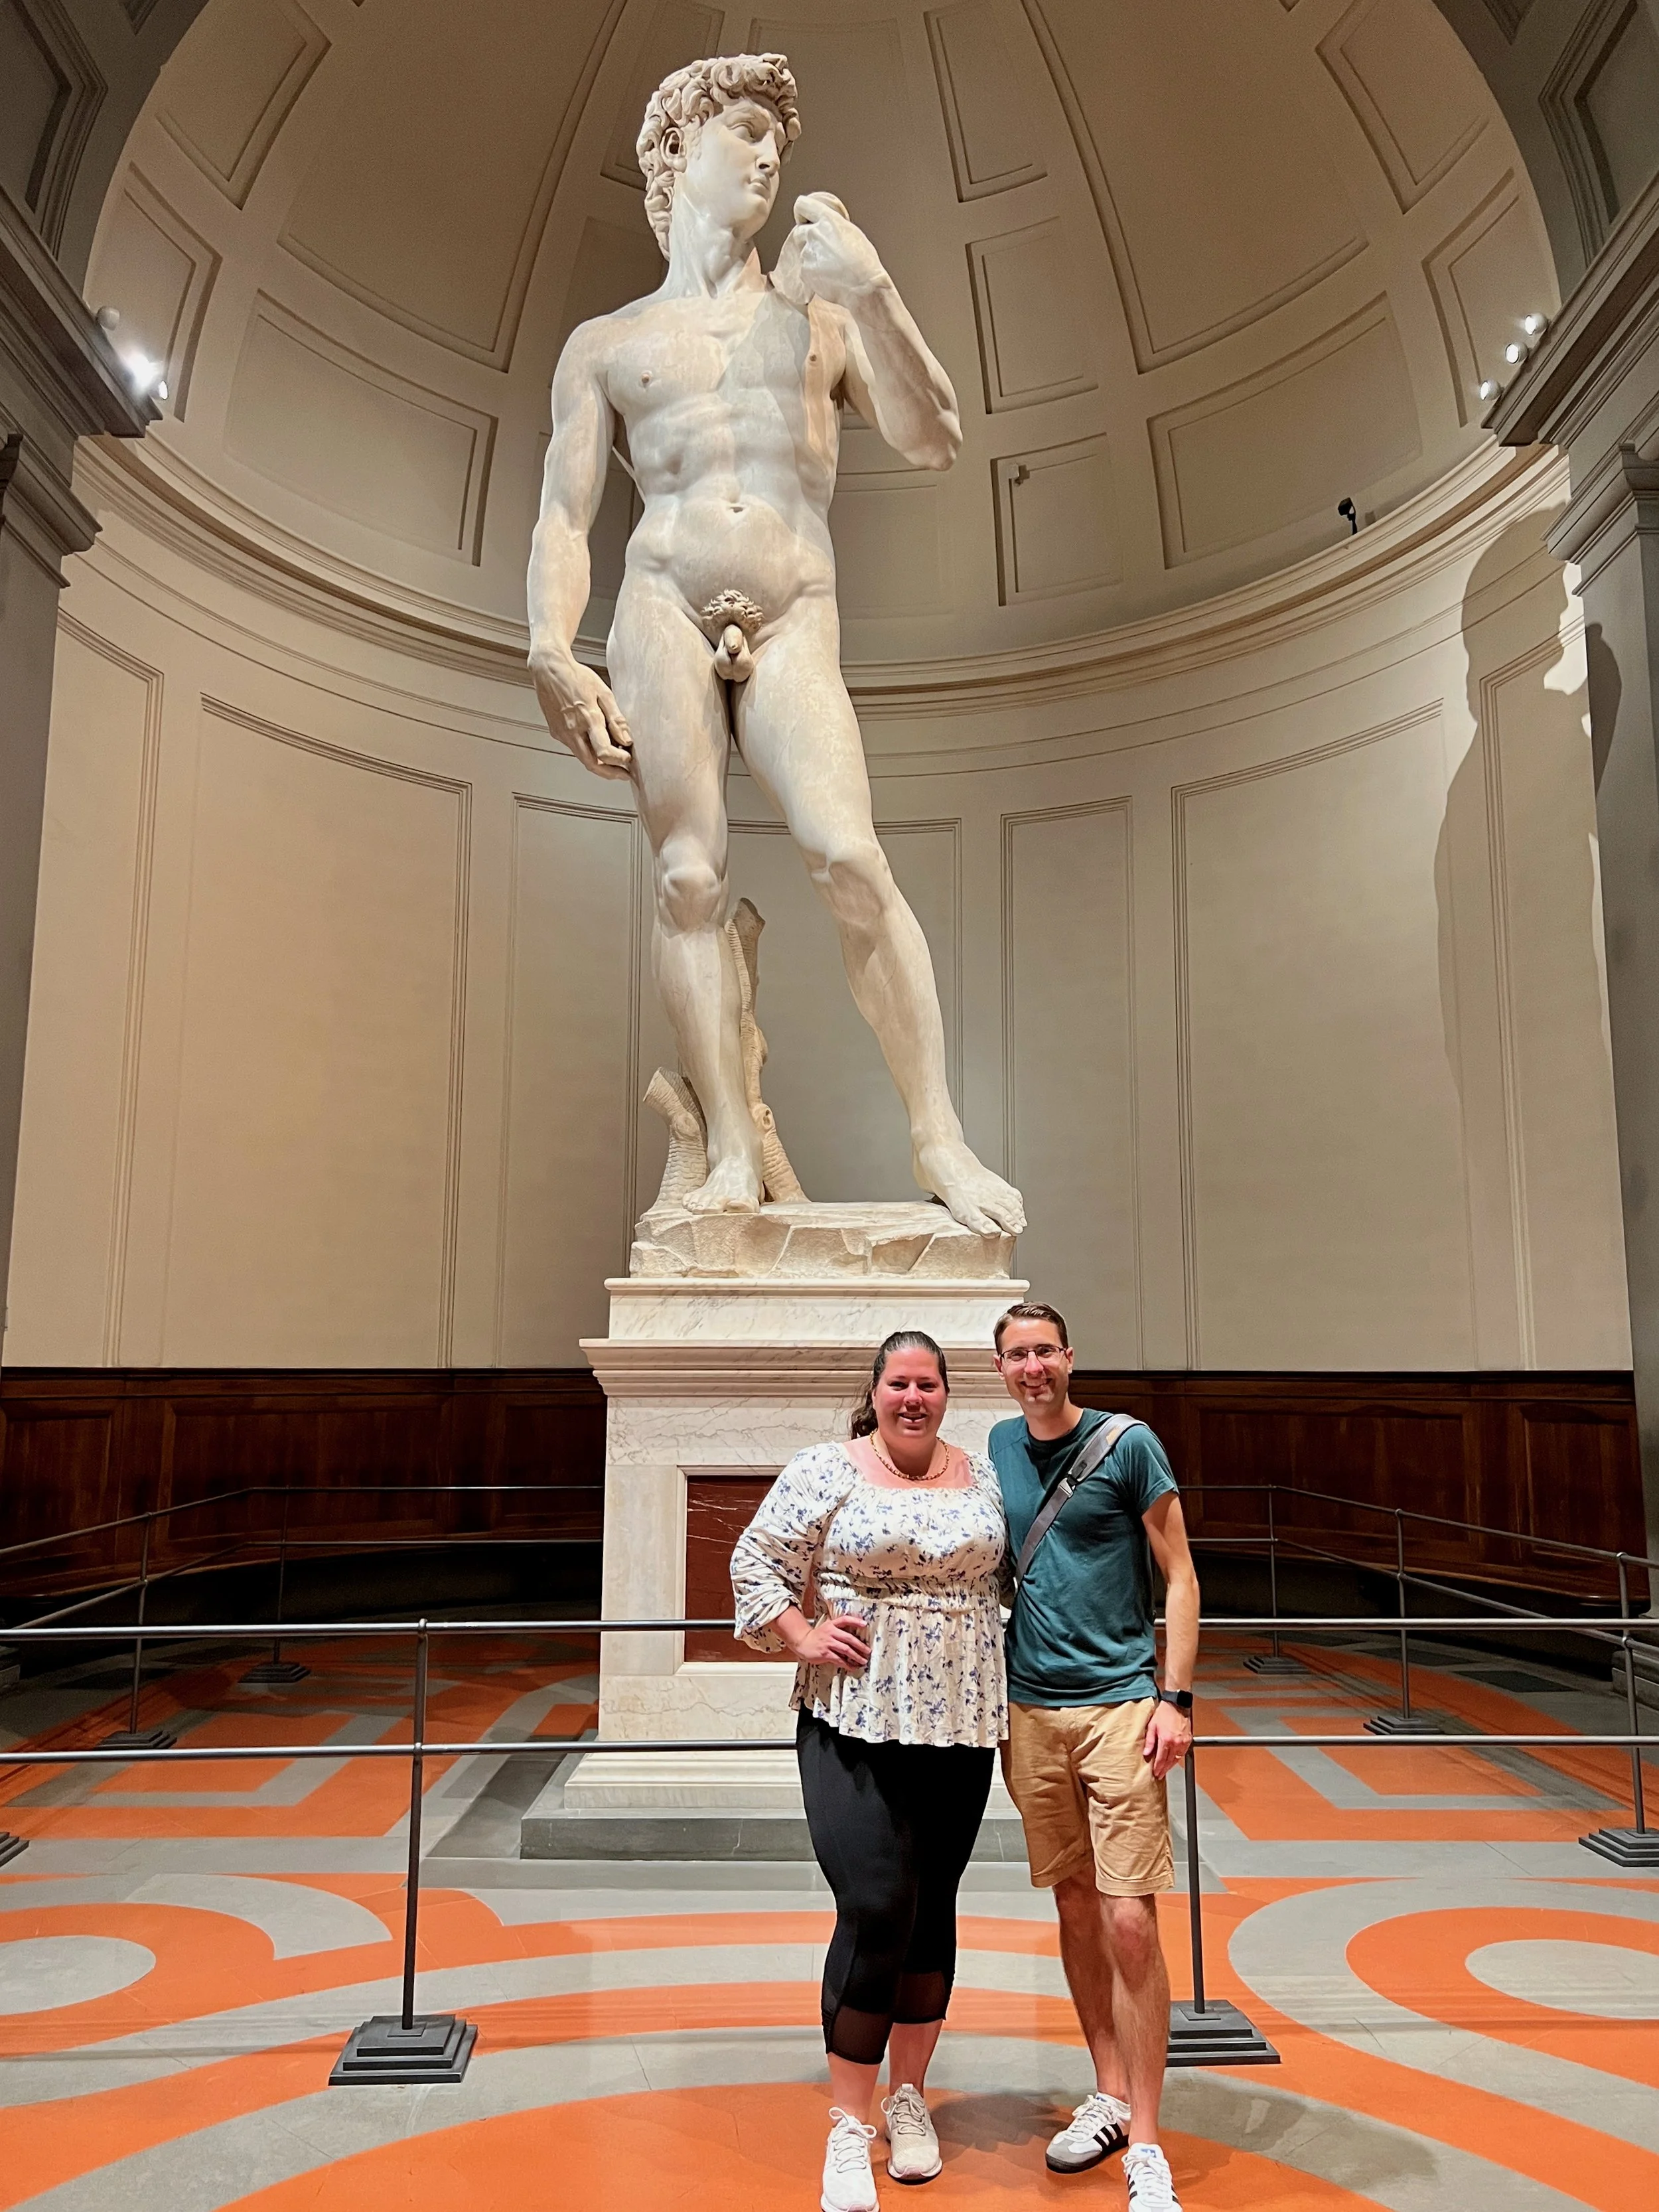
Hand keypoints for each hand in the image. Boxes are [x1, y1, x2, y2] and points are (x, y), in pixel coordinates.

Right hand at [529, 649, 632, 778]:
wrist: (549, 669)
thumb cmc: (576, 676)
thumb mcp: (603, 693)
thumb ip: (616, 718)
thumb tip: (627, 739)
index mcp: (587, 718)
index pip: (604, 752)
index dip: (619, 760)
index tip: (629, 759)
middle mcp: (572, 730)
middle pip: (592, 764)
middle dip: (610, 773)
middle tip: (624, 774)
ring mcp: (562, 733)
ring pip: (583, 757)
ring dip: (599, 763)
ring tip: (614, 759)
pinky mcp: (556, 732)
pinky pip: (575, 747)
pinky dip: (588, 751)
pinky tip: (597, 745)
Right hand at [784, 1612, 870, 1670]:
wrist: (803, 1642)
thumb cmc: (817, 1636)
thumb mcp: (827, 1628)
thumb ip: (838, 1630)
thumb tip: (854, 1637)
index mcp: (832, 1625)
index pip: (845, 1620)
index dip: (855, 1621)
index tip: (865, 1624)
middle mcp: (830, 1632)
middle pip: (849, 1638)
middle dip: (860, 1645)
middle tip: (868, 1651)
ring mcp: (828, 1643)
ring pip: (846, 1650)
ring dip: (856, 1656)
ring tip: (863, 1660)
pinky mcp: (825, 1653)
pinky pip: (839, 1659)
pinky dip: (847, 1664)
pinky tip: (852, 1666)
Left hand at [785, 192, 886, 307]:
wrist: (863, 287)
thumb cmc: (864, 261)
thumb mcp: (852, 232)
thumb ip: (833, 226)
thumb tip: (826, 228)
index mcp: (828, 220)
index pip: (802, 205)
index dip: (802, 213)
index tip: (804, 220)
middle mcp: (814, 233)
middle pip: (800, 232)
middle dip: (808, 239)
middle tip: (824, 251)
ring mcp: (807, 253)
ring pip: (804, 252)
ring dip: (814, 258)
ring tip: (832, 267)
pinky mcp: (805, 271)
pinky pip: (805, 270)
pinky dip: (814, 274)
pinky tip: (829, 277)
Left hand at [1142, 1697, 1191, 1781]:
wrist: (1177, 1705)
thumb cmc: (1164, 1713)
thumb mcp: (1152, 1726)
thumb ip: (1150, 1741)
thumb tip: (1146, 1753)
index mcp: (1166, 1739)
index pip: (1161, 1759)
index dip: (1157, 1767)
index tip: (1155, 1773)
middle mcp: (1176, 1743)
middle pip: (1169, 1761)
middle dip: (1164, 1769)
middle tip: (1160, 1775)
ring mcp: (1183, 1742)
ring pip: (1177, 1759)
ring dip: (1170, 1766)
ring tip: (1165, 1770)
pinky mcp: (1188, 1740)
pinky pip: (1182, 1753)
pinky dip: (1177, 1758)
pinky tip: (1173, 1761)